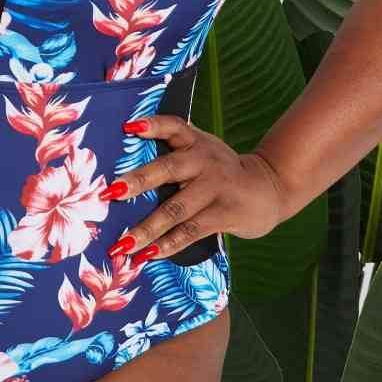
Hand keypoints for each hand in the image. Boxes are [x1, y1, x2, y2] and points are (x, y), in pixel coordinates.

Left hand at [102, 113, 287, 264]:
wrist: (271, 187)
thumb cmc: (221, 171)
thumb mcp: (203, 152)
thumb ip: (174, 153)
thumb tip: (125, 175)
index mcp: (195, 142)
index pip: (173, 126)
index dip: (152, 126)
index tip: (128, 128)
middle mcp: (204, 161)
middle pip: (167, 169)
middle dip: (137, 182)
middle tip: (110, 193)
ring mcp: (215, 188)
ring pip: (176, 209)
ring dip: (147, 228)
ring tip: (122, 244)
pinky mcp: (225, 213)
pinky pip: (191, 231)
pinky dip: (168, 244)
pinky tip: (148, 255)